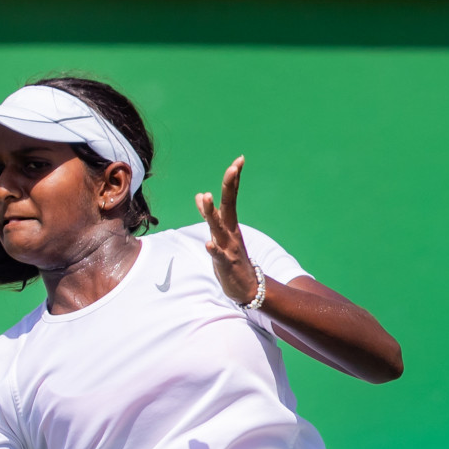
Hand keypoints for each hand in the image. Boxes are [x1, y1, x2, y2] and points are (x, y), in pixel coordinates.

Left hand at [195, 155, 260, 304]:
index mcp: (229, 224)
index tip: (239, 160)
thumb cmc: (231, 259)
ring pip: (219, 228)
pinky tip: (208, 244)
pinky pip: (218, 256)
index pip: (231, 198)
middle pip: (229, 206)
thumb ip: (210, 215)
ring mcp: (229, 248)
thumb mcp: (219, 234)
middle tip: (232, 167)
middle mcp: (230, 232)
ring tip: (205, 197)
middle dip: (229, 187)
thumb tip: (200, 195)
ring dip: (212, 213)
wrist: (248, 288)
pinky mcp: (225, 264)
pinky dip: (214, 249)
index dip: (233, 180)